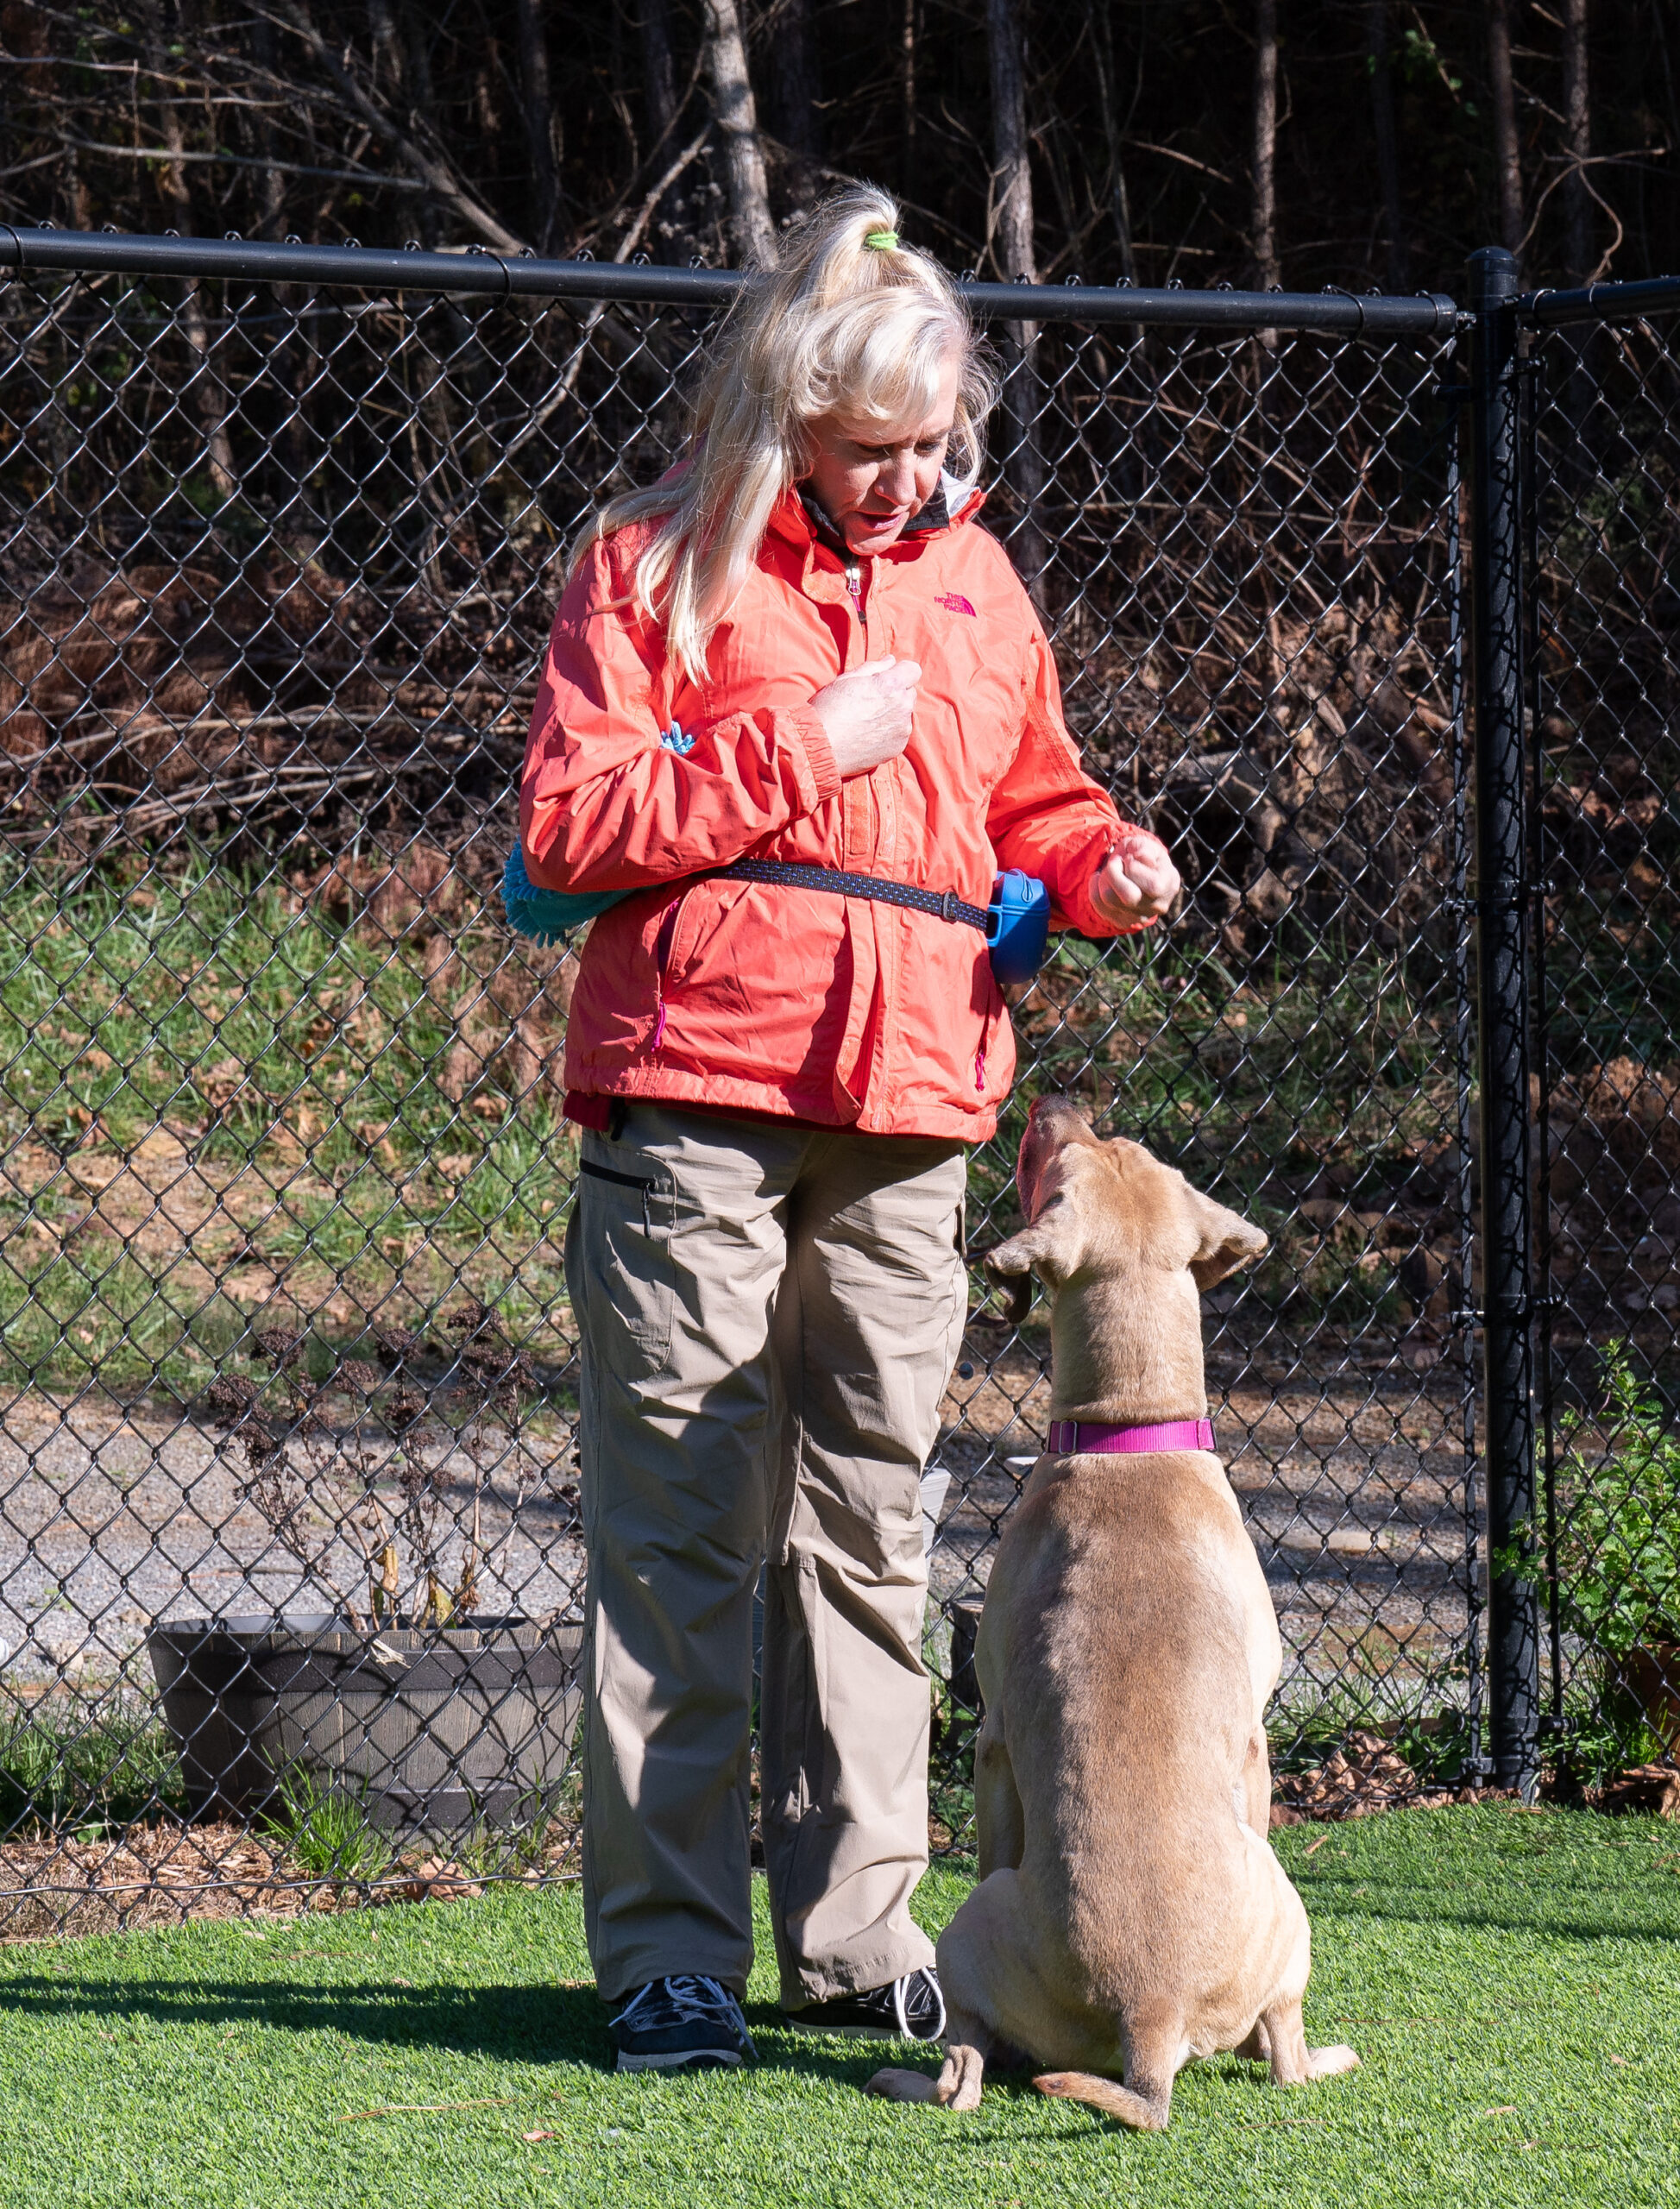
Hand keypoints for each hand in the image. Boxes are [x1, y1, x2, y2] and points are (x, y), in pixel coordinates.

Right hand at [809, 657, 920, 778]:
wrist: (820, 745)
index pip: (913, 670)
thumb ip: (874, 667)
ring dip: (893, 713)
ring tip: (867, 720)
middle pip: (909, 692)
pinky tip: (868, 734)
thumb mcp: (846, 679)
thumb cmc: (829, 709)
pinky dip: (889, 732)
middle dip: (896, 693)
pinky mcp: (898, 747)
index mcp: (891, 685)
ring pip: (905, 714)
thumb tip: (891, 661)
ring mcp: (902, 729)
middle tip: (871, 700)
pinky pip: (899, 733)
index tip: (886, 678)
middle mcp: (902, 706)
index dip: (900, 672)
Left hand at [1091, 829, 1180, 925]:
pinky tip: (1101, 879)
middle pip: (1129, 897)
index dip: (1134, 866)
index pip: (1152, 885)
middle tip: (1115, 861)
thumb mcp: (1146, 844)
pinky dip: (1094, 886)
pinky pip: (1098, 904)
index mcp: (1169, 885)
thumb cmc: (1142, 856)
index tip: (1130, 857)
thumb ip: (1144, 847)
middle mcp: (1157, 906)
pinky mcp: (1121, 921)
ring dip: (1103, 878)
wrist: (1135, 872)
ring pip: (1109, 899)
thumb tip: (1140, 856)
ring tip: (1110, 869)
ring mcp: (1138, 917)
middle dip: (1114, 872)